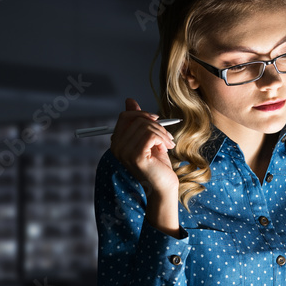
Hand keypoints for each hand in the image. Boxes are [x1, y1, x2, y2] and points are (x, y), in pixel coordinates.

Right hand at [110, 98, 180, 235]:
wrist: (164, 185)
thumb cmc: (157, 164)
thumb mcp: (148, 138)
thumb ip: (138, 121)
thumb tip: (129, 101)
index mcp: (117, 142)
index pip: (124, 116)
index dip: (142, 114)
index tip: (156, 119)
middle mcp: (117, 147)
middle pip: (136, 120)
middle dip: (156, 124)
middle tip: (167, 135)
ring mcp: (125, 152)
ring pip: (146, 126)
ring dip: (162, 133)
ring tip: (168, 143)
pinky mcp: (136, 156)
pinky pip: (151, 135)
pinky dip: (163, 138)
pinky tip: (167, 147)